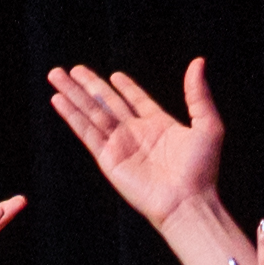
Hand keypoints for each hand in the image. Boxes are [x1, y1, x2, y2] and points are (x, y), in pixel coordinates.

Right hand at [42, 56, 230, 229]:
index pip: (136, 101)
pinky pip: (86, 132)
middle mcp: (136, 134)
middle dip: (89, 85)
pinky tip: (58, 100)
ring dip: (73, 94)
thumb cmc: (201, 170)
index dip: (126, 88)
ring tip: (56, 75)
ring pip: (91, 113)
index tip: (114, 75)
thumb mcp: (208, 124)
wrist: (187, 202)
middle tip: (72, 69)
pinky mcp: (107, 159)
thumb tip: (198, 62)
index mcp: (159, 125)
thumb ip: (198, 93)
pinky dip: (71, 116)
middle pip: (106, 103)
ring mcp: (119, 145)